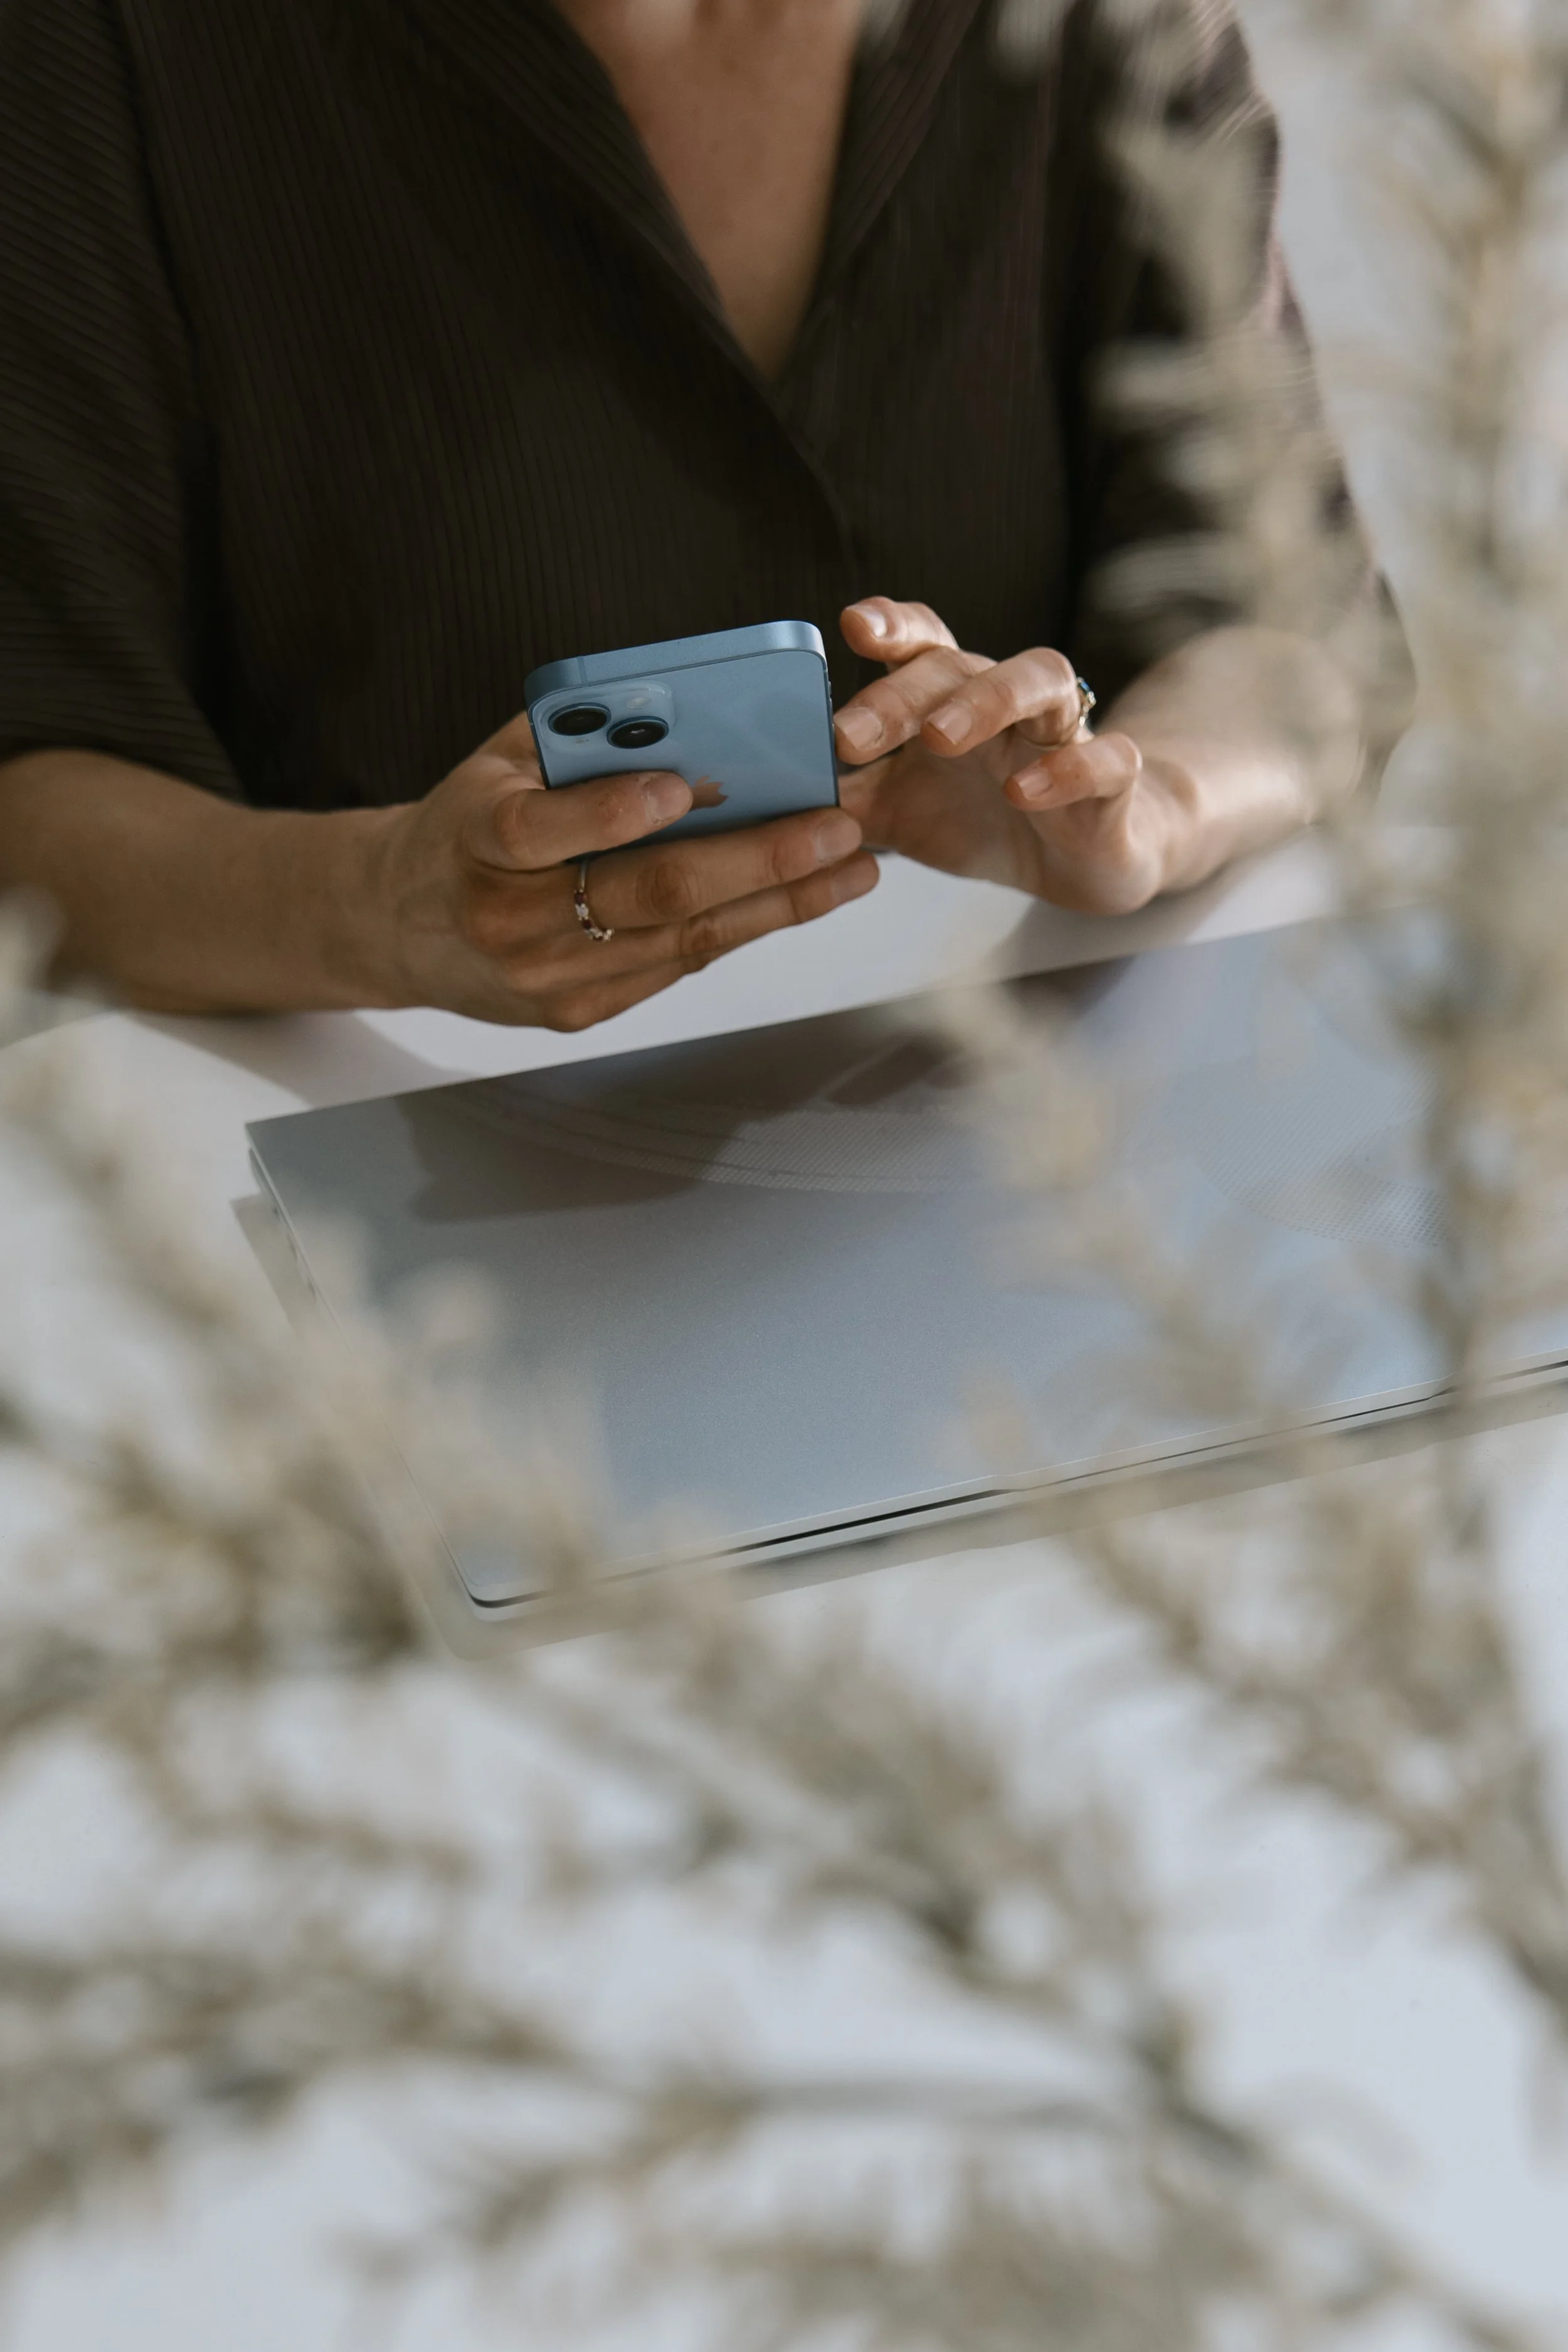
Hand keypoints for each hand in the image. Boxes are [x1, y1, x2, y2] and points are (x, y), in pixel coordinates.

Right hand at [359, 711, 876, 1026]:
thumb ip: (581, 739)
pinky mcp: (580, 1012)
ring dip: (780, 901)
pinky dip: (748, 926)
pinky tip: (805, 896)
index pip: (539, 831)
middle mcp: (508, 921)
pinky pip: (679, 965)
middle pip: (645, 892)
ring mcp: (548, 979)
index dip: (610, 811)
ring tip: (852, 864)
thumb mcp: (498, 764)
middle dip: (755, 858)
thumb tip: (691, 711)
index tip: (680, 786)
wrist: (403, 925)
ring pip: (683, 937)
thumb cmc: (470, 822)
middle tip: (835, 825)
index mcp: (475, 842)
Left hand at [832, 599, 1173, 914]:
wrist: (1080, 861)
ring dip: (987, 701)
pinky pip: (1105, 756)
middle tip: (850, 734)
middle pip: (960, 664)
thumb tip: (763, 793)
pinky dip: (1068, 769)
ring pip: (1041, 680)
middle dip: (902, 693)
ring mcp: (1063, 732)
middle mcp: (1006, 701)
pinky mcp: (1111, 779)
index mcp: (951, 699)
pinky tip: (1025, 791)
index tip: (850, 625)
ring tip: (941, 737)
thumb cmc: (983, 818)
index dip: (893, 626)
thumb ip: (841, 796)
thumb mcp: (896, 813)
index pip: (922, 643)